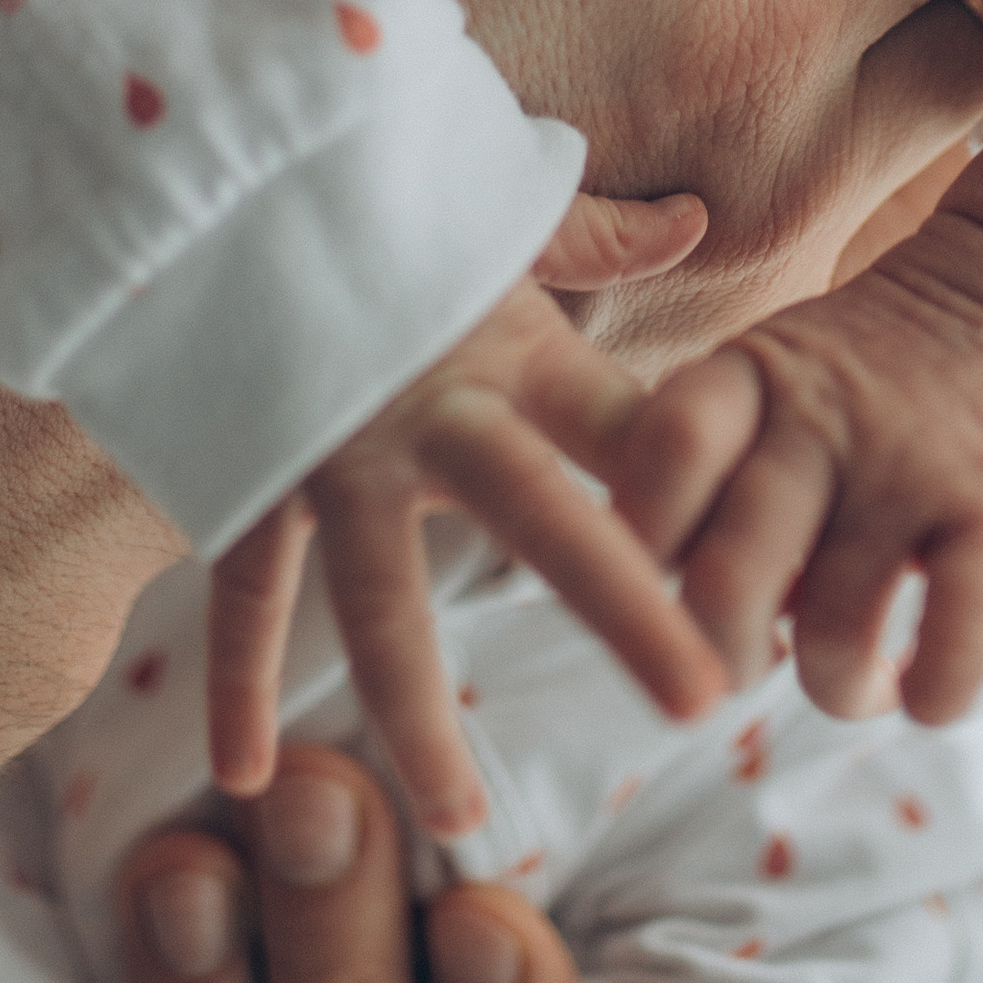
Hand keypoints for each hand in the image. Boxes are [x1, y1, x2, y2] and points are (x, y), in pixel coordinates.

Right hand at [208, 192, 720, 828]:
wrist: (222, 165)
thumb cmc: (382, 201)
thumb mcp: (490, 210)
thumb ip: (596, 237)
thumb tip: (693, 218)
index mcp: (515, 347)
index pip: (632, 429)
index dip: (696, 496)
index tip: (760, 583)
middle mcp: (431, 406)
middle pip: (540, 512)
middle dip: (622, 605)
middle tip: (701, 697)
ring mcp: (334, 449)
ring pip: (379, 597)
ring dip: (419, 712)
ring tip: (461, 817)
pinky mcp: (251, 471)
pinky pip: (243, 593)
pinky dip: (236, 684)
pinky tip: (244, 780)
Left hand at [616, 144, 982, 723]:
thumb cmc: (881, 363)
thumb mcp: (779, 366)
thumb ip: (719, 458)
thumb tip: (654, 598)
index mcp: (751, 375)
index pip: (663, 455)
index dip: (643, 540)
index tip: (655, 581)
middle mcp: (822, 421)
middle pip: (725, 581)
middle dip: (721, 659)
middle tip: (744, 664)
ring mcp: (912, 469)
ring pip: (834, 637)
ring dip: (836, 690)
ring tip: (856, 680)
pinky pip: (956, 640)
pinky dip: (931, 694)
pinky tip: (922, 690)